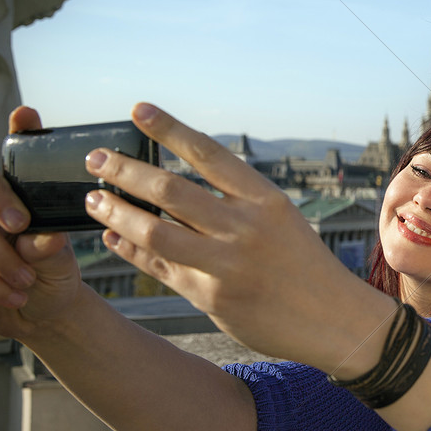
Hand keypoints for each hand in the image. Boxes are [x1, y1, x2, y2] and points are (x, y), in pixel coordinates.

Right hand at [0, 107, 86, 342]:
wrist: (43, 312)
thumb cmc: (53, 272)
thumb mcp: (62, 258)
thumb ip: (52, 245)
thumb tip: (45, 237)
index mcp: (22, 196)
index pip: (16, 157)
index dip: (18, 132)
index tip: (25, 114)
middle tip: (20, 223)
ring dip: (1, 256)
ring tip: (27, 280)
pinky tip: (15, 295)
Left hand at [82, 103, 391, 368]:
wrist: (335, 320)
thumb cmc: (304, 266)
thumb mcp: (281, 222)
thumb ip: (236, 204)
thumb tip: (177, 186)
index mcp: (265, 200)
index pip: (208, 154)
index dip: (170, 129)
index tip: (139, 109)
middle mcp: (245, 227)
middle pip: (171, 189)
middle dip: (125, 170)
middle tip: (96, 159)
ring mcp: (227, 264)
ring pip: (155, 230)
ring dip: (117, 212)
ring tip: (95, 200)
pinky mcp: (212, 297)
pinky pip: (161, 267)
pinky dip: (131, 250)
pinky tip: (113, 239)